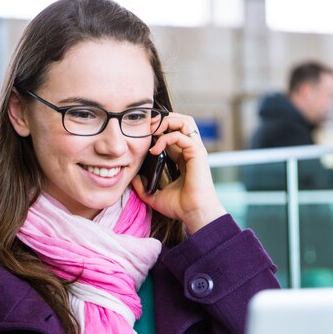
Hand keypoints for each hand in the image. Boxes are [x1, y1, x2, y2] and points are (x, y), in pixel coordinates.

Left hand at [132, 112, 225, 232]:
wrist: (194, 213)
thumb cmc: (180, 207)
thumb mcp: (155, 196)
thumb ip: (144, 188)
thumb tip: (134, 178)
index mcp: (183, 158)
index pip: (173, 134)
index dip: (158, 131)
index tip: (143, 136)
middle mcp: (191, 151)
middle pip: (181, 122)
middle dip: (163, 120)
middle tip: (146, 128)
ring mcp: (196, 150)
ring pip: (185, 121)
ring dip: (166, 122)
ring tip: (152, 132)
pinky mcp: (197, 153)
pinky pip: (180, 135)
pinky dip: (166, 138)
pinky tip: (155, 150)